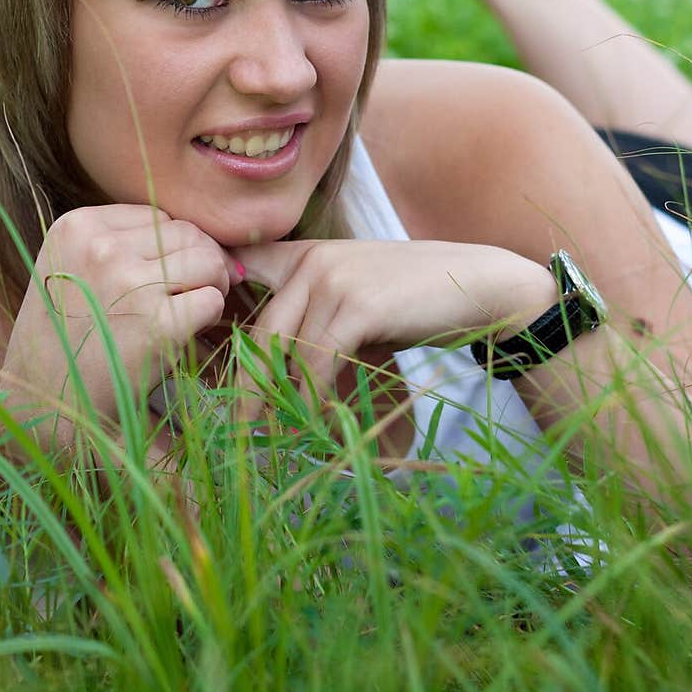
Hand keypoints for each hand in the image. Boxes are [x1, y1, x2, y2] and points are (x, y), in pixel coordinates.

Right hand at [0, 203, 243, 447]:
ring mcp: (129, 283)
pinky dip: (209, 319)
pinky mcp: (157, 324)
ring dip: (210, 288)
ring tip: (189, 315)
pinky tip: (186, 337)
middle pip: (187, 234)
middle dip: (201, 264)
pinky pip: (211, 301)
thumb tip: (200, 236)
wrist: (41, 406)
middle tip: (191, 298)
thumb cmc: (61, 341)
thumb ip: (119, 244)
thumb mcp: (68, 269)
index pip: (155, 217)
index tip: (165, 279)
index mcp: (76, 228)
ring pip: (207, 262)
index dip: (172, 248)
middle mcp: (101, 247)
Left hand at [230, 237, 552, 422]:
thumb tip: (271, 377)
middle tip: (240, 428)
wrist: (479, 286)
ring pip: (286, 352)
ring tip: (281, 436)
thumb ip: (313, 319)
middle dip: (247, 386)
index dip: (220, 310)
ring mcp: (333, 279)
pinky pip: (317, 363)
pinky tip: (322, 421)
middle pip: (260, 332)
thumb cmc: (415, 300)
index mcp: (305, 255)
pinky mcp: (356, 305)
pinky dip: (315, 399)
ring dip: (282, 402)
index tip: (212, 362)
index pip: (242, 271)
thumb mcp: (354, 300)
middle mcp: (311, 260)